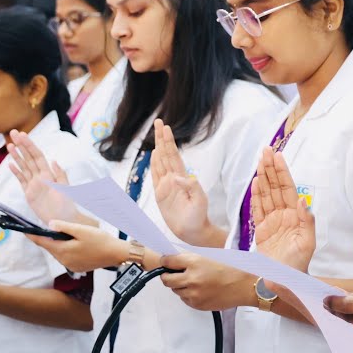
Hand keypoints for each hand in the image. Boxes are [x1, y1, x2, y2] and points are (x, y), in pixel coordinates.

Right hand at [7, 130, 77, 223]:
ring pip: (23, 167)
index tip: (22, 135)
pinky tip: (11, 164)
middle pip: (28, 158)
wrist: (62, 219)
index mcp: (49, 174)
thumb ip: (60, 174)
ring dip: (16, 156)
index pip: (37, 156)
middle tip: (13, 133)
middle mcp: (40, 177)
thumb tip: (53, 161)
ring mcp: (33, 184)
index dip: (29, 145)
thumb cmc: (67, 205)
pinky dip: (16, 172)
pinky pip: (21, 180)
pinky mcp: (29, 193)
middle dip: (21, 145)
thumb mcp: (66, 189)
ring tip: (9, 145)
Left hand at [29, 220, 125, 272]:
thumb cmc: (101, 241)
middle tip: (49, 227)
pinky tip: (75, 243)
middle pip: (50, 247)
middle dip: (48, 238)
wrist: (117, 254)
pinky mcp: (77, 266)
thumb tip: (49, 224)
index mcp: (63, 250)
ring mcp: (70, 265)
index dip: (32, 235)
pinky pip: (66, 256)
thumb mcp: (82, 230)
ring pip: (58, 251)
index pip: (42, 242)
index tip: (23, 229)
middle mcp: (64, 260)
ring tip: (67, 234)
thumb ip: (64, 227)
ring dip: (58, 243)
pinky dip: (66, 249)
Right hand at [150, 120, 212, 244]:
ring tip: (156, 134)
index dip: (169, 141)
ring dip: (157, 147)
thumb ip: (191, 187)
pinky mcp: (160, 194)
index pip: (174, 155)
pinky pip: (155, 175)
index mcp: (183, 177)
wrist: (192, 231)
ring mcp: (166, 185)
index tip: (166, 127)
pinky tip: (153, 154)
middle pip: (166, 153)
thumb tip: (177, 177)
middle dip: (162, 138)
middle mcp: (174, 178)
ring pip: (160, 161)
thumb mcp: (199, 201)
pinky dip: (153, 164)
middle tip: (158, 122)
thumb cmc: (198, 216)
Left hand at [160, 253, 255, 310]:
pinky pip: (185, 299)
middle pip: (166, 280)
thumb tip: (175, 261)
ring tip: (195, 282)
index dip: (166, 261)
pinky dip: (189, 295)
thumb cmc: (233, 268)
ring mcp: (193, 294)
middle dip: (168, 276)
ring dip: (180, 286)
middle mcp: (191, 279)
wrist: (246, 286)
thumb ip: (193, 258)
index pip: (168, 261)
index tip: (167, 262)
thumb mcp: (212, 255)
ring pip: (175, 290)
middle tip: (175, 274)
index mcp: (195, 262)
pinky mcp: (197, 305)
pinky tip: (202, 290)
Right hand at [251, 148, 314, 271]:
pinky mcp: (261, 229)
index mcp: (295, 215)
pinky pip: (257, 209)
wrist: (285, 280)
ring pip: (266, 194)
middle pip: (275, 187)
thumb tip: (303, 200)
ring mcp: (271, 221)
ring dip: (263, 177)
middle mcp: (283, 215)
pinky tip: (255, 183)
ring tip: (260, 161)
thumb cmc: (299, 263)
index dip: (282, 172)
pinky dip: (256, 196)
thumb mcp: (308, 242)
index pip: (288, 188)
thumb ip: (307, 220)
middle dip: (271, 168)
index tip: (277, 156)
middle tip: (266, 151)